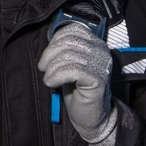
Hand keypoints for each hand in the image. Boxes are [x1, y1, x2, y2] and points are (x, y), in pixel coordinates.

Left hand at [37, 23, 115, 144]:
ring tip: (49, 79)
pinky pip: (72, 70)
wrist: (89, 116)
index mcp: (95, 43)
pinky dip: (56, 77)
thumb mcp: (69, 65)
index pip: (73, 29)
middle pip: (68, 41)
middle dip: (49, 54)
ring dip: (52, 69)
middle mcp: (101, 50)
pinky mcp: (98, 79)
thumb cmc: (76, 90)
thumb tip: (49, 43)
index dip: (55, 41)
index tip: (47, 56)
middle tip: (43, 68)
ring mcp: (101, 64)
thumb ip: (64, 50)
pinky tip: (52, 84)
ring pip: (68, 56)